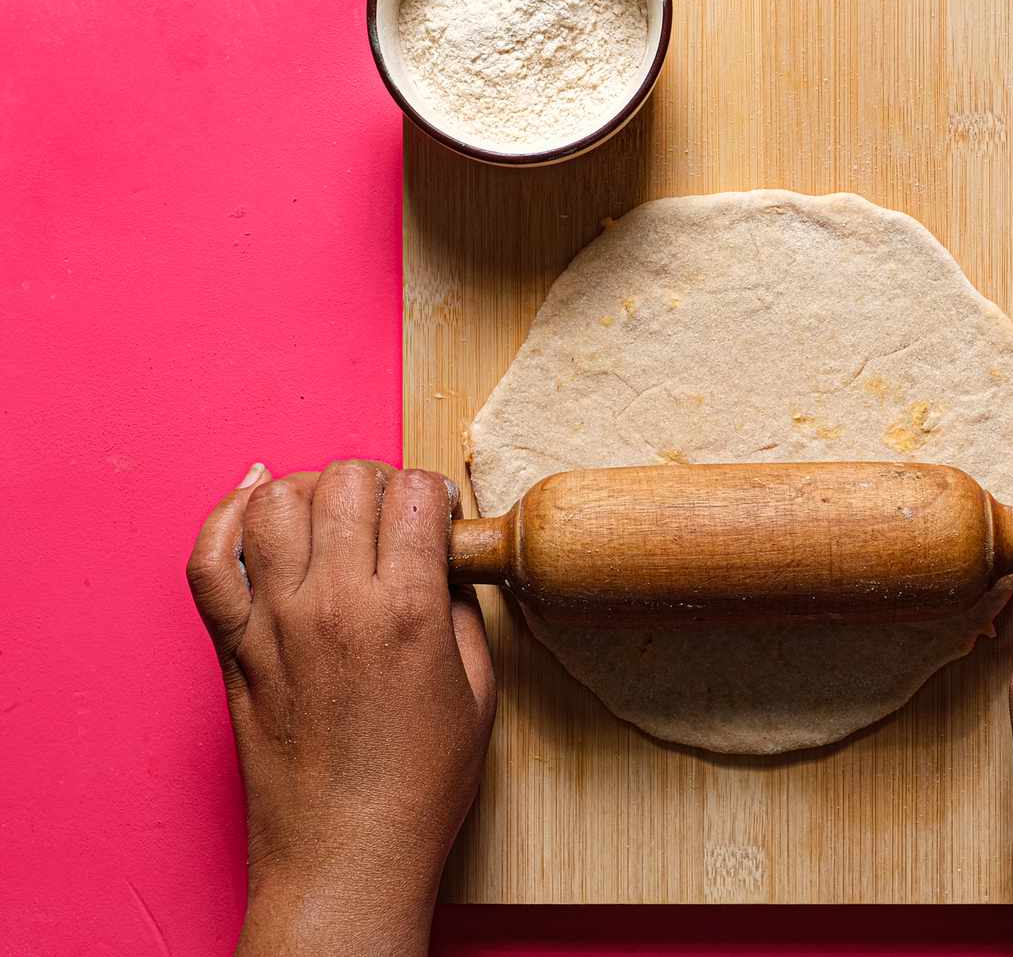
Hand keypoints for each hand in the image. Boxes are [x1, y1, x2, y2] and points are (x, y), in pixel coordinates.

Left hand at [187, 461, 496, 956]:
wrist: (344, 857)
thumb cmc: (416, 789)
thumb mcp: (478, 694)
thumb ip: (464, 615)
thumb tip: (444, 566)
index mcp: (406, 613)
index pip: (415, 496)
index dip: (435, 494)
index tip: (439, 516)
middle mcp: (334, 604)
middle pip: (346, 482)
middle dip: (380, 482)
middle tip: (392, 514)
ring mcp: (274, 621)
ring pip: (277, 502)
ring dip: (312, 490)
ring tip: (334, 514)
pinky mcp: (233, 646)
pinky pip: (208, 557)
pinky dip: (226, 516)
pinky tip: (256, 501)